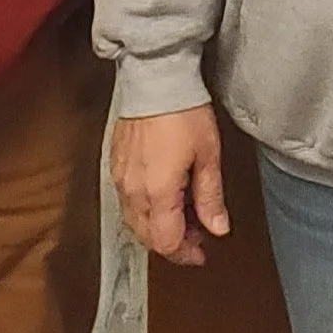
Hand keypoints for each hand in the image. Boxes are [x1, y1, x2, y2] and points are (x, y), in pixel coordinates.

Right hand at [112, 105, 229, 266]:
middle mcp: (132, 191)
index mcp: (157, 193)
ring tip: (184, 213)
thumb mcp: (208, 155)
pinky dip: (145, 210)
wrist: (154, 79)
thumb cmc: (184, 112)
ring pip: (134, 222)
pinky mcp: (114, 166)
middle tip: (198, 233)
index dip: (185, 253)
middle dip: (173, 242)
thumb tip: (218, 229)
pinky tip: (164, 197)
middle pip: (148, 237)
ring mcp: (119, 179)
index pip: (166, 242)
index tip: (202, 252)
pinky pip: (126, 202)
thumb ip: (211, 197)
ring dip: (158, 227)